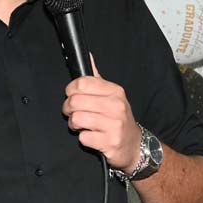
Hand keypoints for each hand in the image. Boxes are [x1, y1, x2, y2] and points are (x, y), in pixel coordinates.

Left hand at [61, 56, 140, 170]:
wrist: (134, 145)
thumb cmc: (118, 119)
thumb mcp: (112, 96)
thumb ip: (97, 79)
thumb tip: (88, 57)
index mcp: (115, 91)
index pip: (82, 83)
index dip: (70, 90)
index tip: (72, 96)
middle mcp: (116, 106)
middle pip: (75, 101)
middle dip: (68, 109)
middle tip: (73, 113)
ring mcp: (114, 125)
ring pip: (77, 119)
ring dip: (74, 124)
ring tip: (81, 125)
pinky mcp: (110, 142)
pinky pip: (83, 137)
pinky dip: (83, 138)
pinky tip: (92, 136)